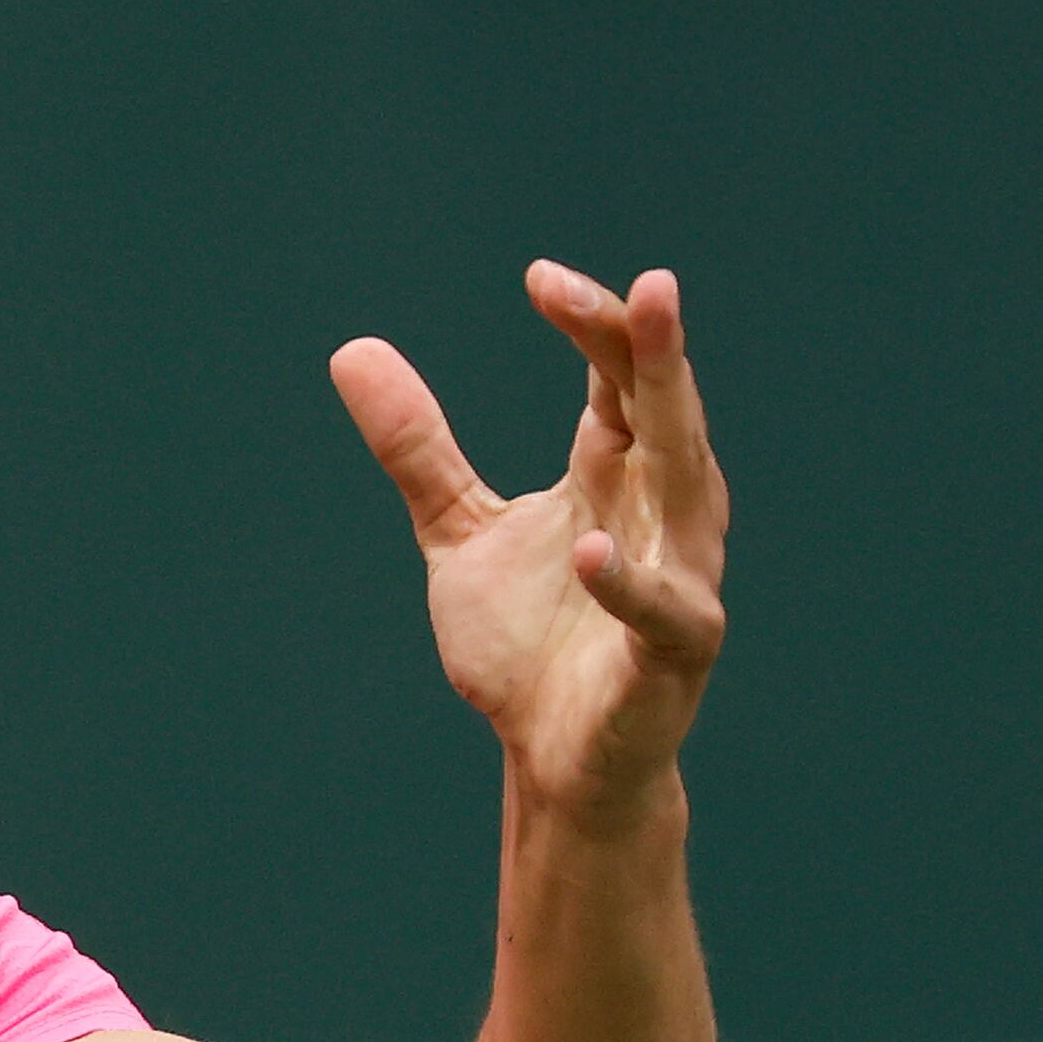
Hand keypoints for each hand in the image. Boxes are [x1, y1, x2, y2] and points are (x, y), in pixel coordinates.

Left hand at [333, 263, 728, 824]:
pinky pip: (661, 607)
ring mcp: (680, 574)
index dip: (590, 325)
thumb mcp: (456, 531)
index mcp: (621, 469)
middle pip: (666, 409)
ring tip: (651, 355)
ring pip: (689, 482)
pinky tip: (586, 547)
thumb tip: (352, 350)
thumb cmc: (527, 642)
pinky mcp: (677, 649)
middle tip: (648, 284)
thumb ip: (418, 448)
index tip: (539, 280)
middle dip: (654, 348)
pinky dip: (625, 579)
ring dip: (673, 420)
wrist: (553, 760)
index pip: (617, 376)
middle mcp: (664, 507)